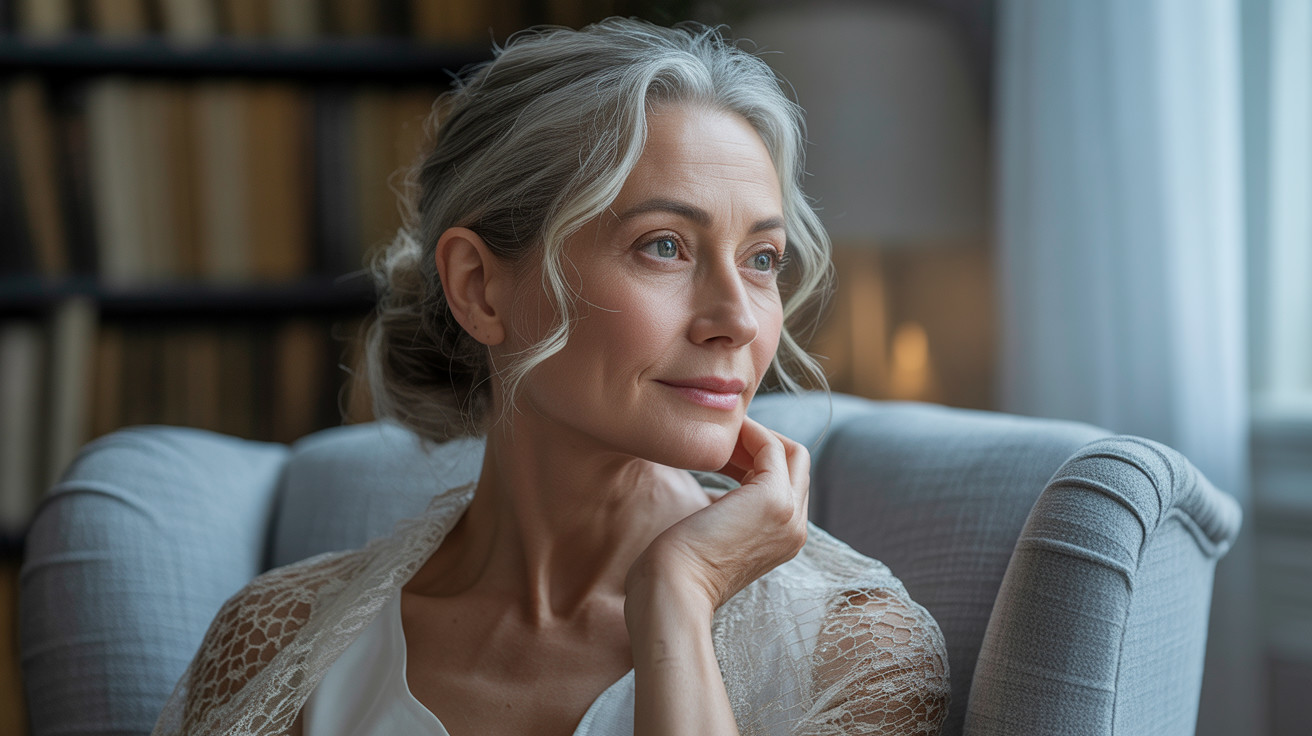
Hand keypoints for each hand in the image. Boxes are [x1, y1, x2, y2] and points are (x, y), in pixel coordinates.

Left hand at [624, 416, 810, 617]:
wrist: (673, 593)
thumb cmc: (678, 569)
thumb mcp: (712, 535)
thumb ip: (724, 513)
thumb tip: (714, 491)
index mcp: (783, 540)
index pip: (787, 485)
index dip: (757, 460)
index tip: (721, 450)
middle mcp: (795, 529)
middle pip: (796, 465)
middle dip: (761, 443)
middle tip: (721, 436)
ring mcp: (789, 515)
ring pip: (791, 453)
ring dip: (755, 435)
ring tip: (718, 434)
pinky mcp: (774, 500)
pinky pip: (773, 447)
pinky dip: (748, 433)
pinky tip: (718, 437)